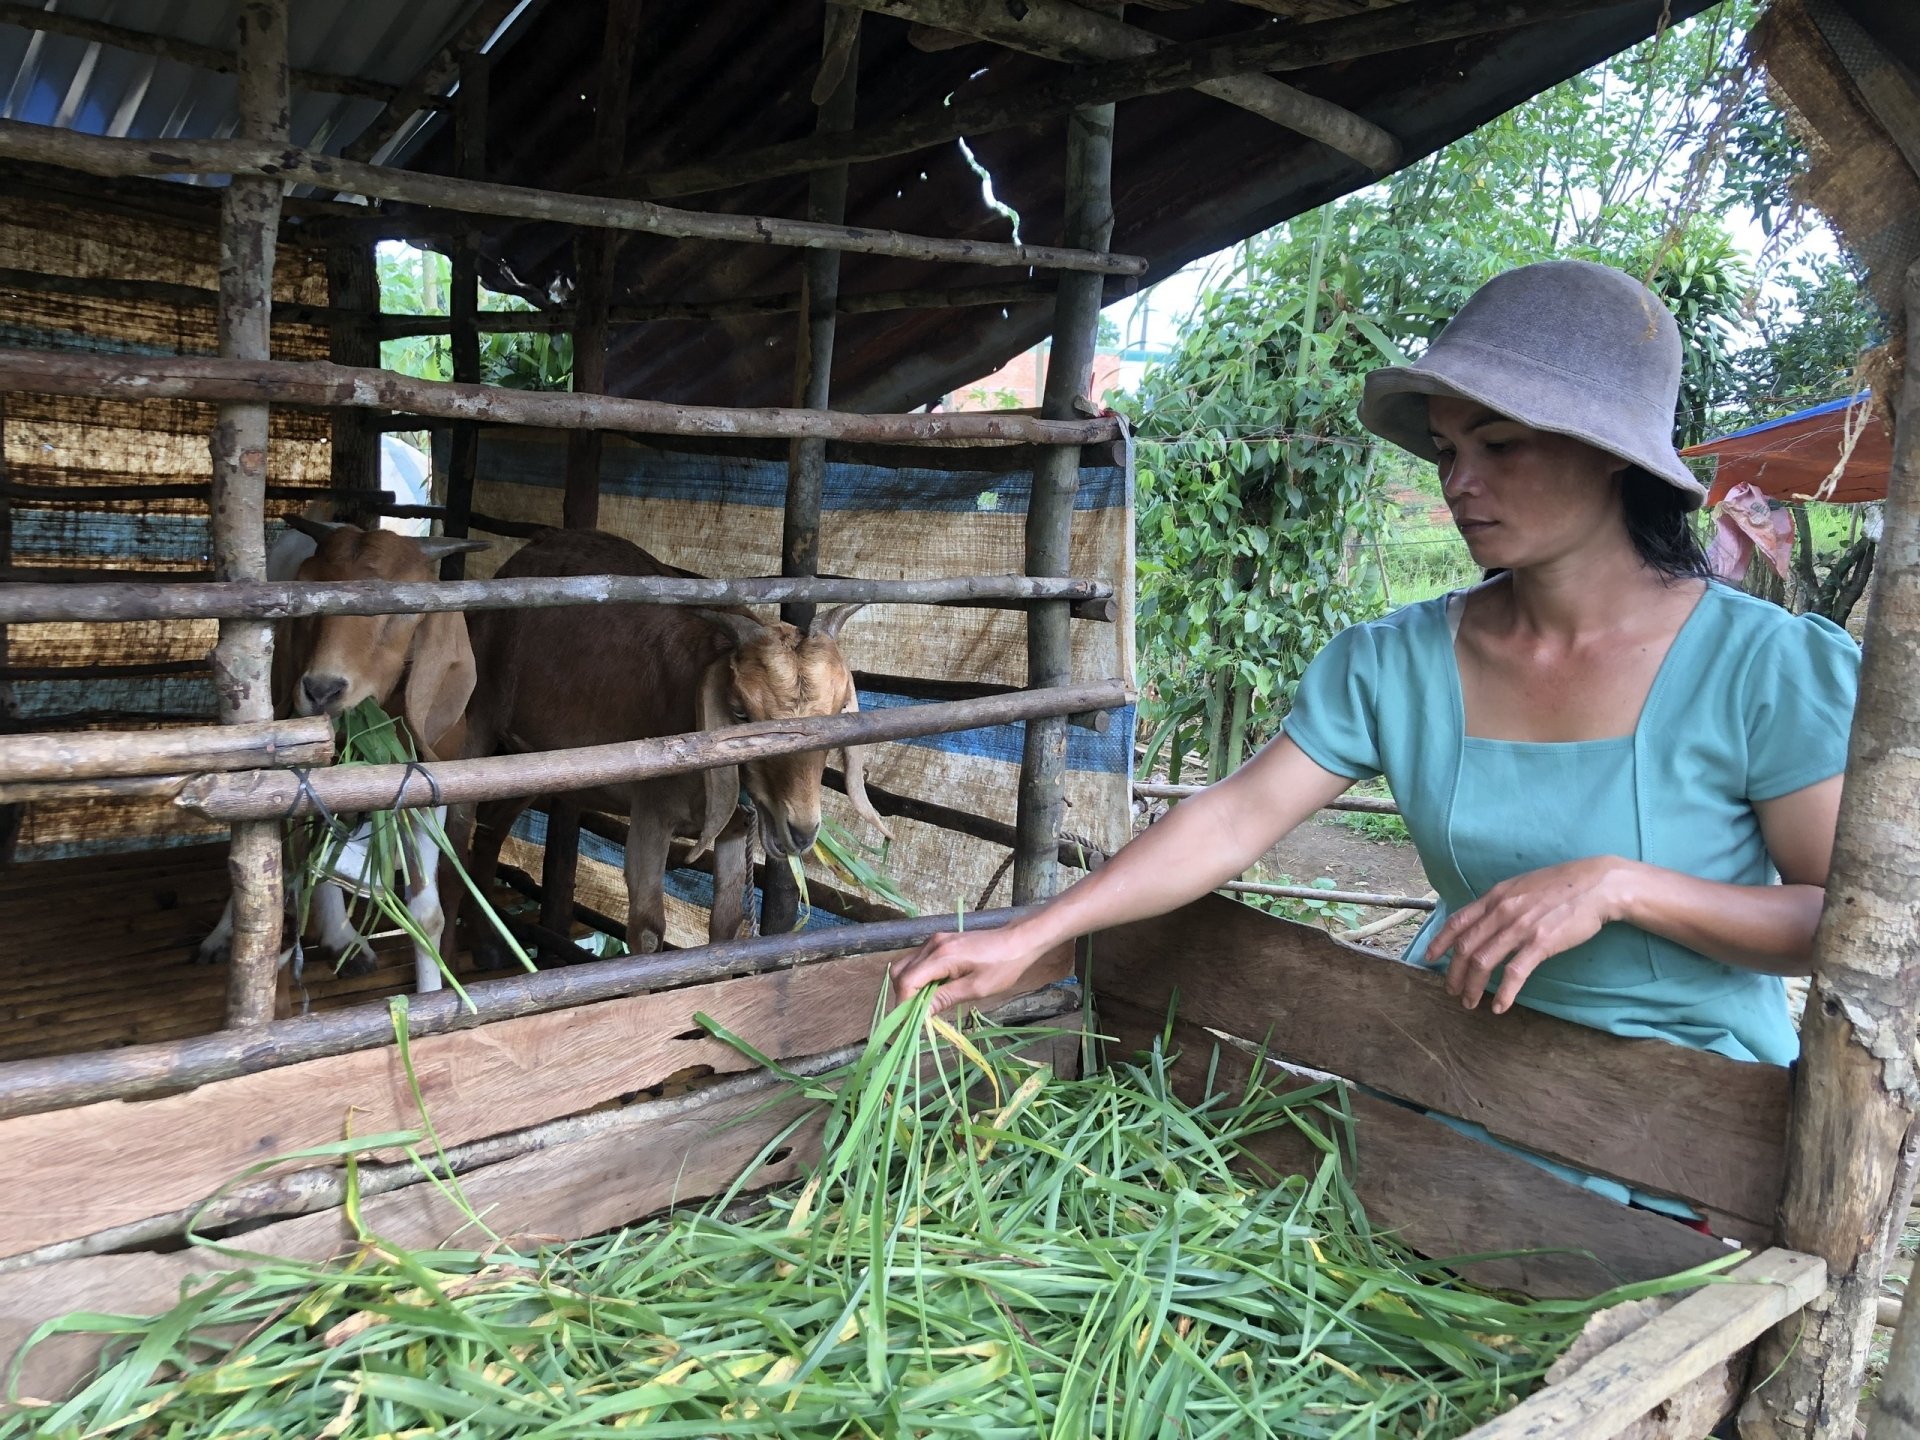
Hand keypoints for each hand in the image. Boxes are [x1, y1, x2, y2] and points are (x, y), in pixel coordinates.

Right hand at [890, 923, 1058, 1015]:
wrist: (1018, 941)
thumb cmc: (1002, 967)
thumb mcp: (975, 989)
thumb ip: (944, 999)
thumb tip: (920, 1016)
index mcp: (941, 956)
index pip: (907, 981)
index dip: (904, 1004)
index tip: (911, 1022)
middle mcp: (932, 945)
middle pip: (900, 972)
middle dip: (903, 996)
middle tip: (917, 1016)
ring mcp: (935, 941)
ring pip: (906, 966)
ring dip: (910, 988)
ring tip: (925, 1006)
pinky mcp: (940, 942)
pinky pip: (918, 961)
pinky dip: (918, 978)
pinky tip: (933, 991)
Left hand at [1430, 857, 1633, 1013]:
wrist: (1596, 885)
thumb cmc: (1560, 885)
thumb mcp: (1521, 886)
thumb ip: (1500, 903)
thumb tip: (1483, 920)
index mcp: (1495, 897)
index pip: (1457, 922)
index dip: (1439, 941)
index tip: (1429, 958)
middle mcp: (1501, 912)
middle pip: (1464, 947)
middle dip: (1452, 973)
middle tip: (1451, 990)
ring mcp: (1520, 928)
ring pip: (1482, 962)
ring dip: (1472, 987)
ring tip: (1469, 1002)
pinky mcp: (1541, 943)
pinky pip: (1514, 973)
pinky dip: (1504, 993)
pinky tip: (1500, 1007)